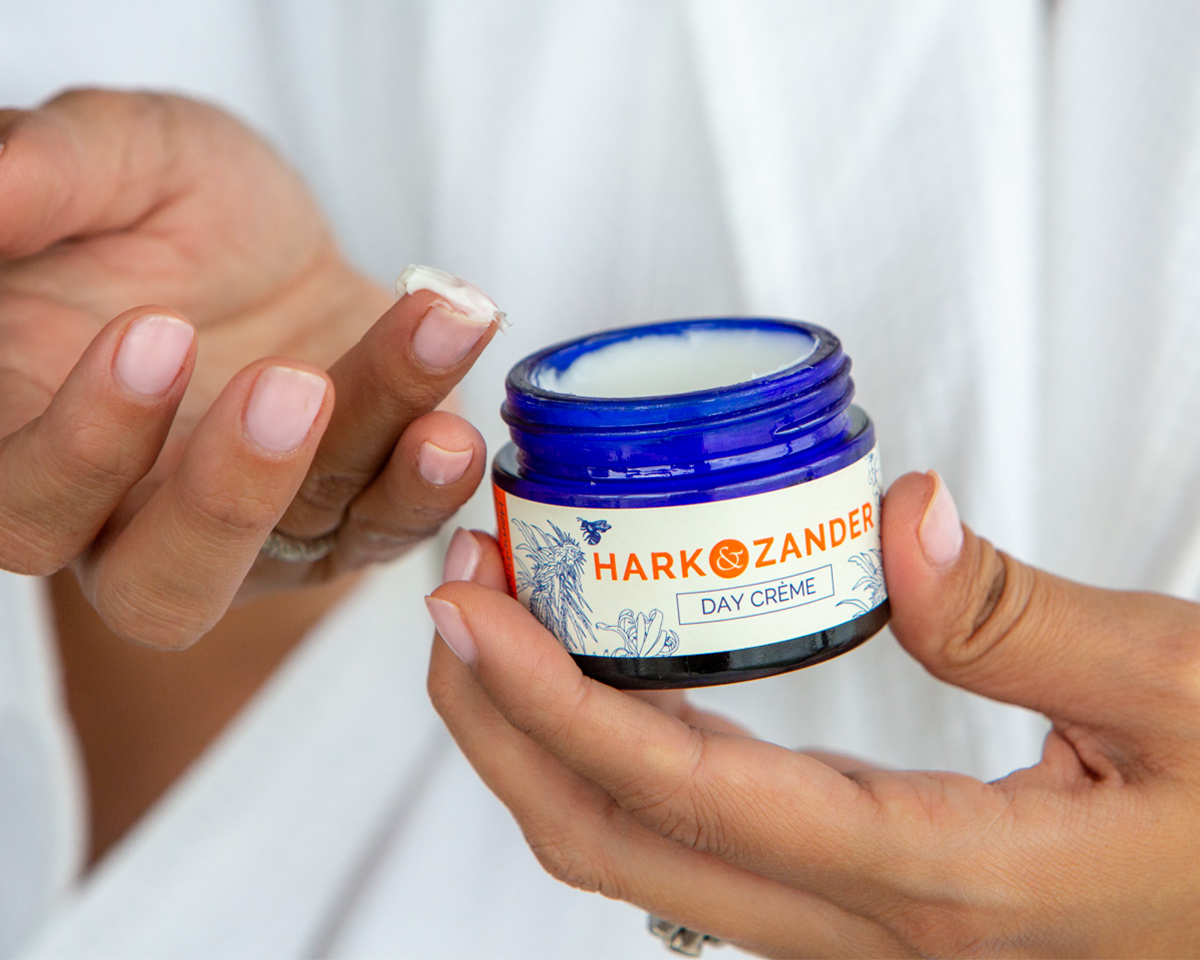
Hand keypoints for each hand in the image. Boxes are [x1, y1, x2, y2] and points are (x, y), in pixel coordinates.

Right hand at [0, 89, 498, 647]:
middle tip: (293, 384)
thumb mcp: (119, 160)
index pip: (31, 504)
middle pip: (162, 589)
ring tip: (439, 333)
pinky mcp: (352, 522)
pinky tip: (457, 423)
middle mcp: (144, 521)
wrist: (279, 249)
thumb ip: (51, 175)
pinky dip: (430, 485)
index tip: (157, 329)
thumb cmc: (173, 211)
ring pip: (303, 536)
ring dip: (377, 445)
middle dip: (228, 498)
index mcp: (44, 444)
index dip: (84, 445)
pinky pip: (390, 530)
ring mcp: (260, 535)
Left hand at [426, 472, 1199, 956]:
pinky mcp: (866, 904)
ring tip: (504, 629)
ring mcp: (859, 932)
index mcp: (939, 882)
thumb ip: (1030, 618)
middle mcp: (871, 930)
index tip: (472, 607)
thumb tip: (902, 522)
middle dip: (501, 728)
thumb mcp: (1188, 698)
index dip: (551, 700)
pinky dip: (617, 767)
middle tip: (456, 600)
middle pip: (616, 848)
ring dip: (545, 749)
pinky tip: (610, 687)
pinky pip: (697, 849)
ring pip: (642, 861)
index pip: (685, 790)